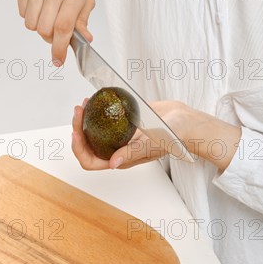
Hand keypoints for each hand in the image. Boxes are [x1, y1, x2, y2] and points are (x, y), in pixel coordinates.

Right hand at [0, 0, 94, 63]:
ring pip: (31, 24)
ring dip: (38, 25)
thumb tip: (85, 38)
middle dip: (49, 37)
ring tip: (45, 13)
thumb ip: (83, 19)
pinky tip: (37, 2)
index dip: (60, 47)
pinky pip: (22, 13)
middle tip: (53, 30)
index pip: (64, 26)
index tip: (58, 61)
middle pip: (45, 29)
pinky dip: (29, 14)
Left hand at [71, 100, 186, 169]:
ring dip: (84, 119)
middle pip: (88, 144)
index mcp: (121, 159)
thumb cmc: (175, 137)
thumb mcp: (152, 144)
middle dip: (77, 128)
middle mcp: (117, 149)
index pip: (91, 161)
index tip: (77, 131)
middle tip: (78, 110)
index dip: (79, 149)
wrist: (186, 121)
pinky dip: (96, 110)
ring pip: (93, 131)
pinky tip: (94, 99)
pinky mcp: (124, 122)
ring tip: (83, 103)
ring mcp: (120, 136)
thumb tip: (112, 164)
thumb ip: (132, 153)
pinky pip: (104, 118)